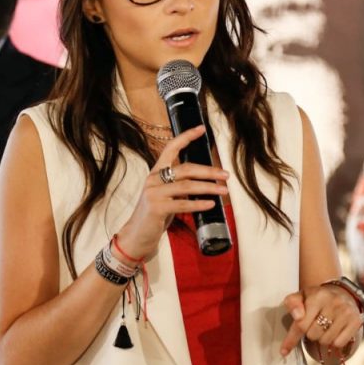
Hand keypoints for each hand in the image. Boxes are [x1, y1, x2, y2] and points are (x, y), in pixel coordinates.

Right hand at [116, 125, 228, 259]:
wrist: (137, 235)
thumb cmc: (155, 215)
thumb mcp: (166, 195)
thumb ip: (179, 185)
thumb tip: (206, 181)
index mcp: (156, 172)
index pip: (170, 148)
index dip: (186, 137)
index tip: (201, 128)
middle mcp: (153, 179)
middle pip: (185, 168)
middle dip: (208, 171)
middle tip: (226, 175)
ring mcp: (153, 193)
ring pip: (187, 186)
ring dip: (209, 187)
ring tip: (224, 191)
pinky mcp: (156, 208)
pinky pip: (183, 204)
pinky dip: (199, 203)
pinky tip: (211, 204)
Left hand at [280, 284, 363, 361]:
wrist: (341, 293)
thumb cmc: (316, 298)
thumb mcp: (301, 296)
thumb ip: (293, 304)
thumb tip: (297, 316)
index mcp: (318, 296)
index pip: (301, 324)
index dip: (291, 339)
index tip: (283, 352)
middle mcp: (334, 303)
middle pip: (313, 335)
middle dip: (310, 333)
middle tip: (313, 324)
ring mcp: (346, 313)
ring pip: (326, 341)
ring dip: (321, 338)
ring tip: (324, 326)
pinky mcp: (356, 321)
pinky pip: (339, 343)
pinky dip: (334, 341)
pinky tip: (334, 330)